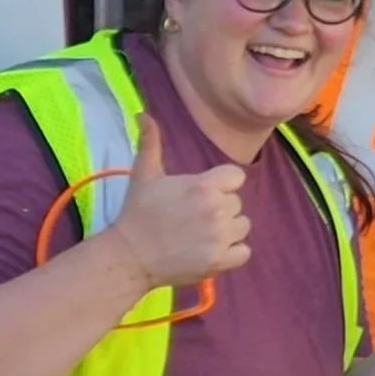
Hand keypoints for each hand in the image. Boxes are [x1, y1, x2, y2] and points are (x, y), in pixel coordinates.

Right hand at [111, 116, 250, 288]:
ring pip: (242, 226)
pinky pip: (244, 252)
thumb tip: (143, 114)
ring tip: (203, 233)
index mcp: (203, 186)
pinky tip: (213, 249)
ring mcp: (220, 238)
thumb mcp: (144, 174)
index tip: (204, 192)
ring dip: (228, 230)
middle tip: (194, 216)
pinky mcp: (220, 261)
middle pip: (236, 203)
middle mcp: (216, 210)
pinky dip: (233, 252)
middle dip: (220, 208)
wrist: (130, 256)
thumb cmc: (138, 212)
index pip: (236, 177)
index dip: (222, 184)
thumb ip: (150, 142)